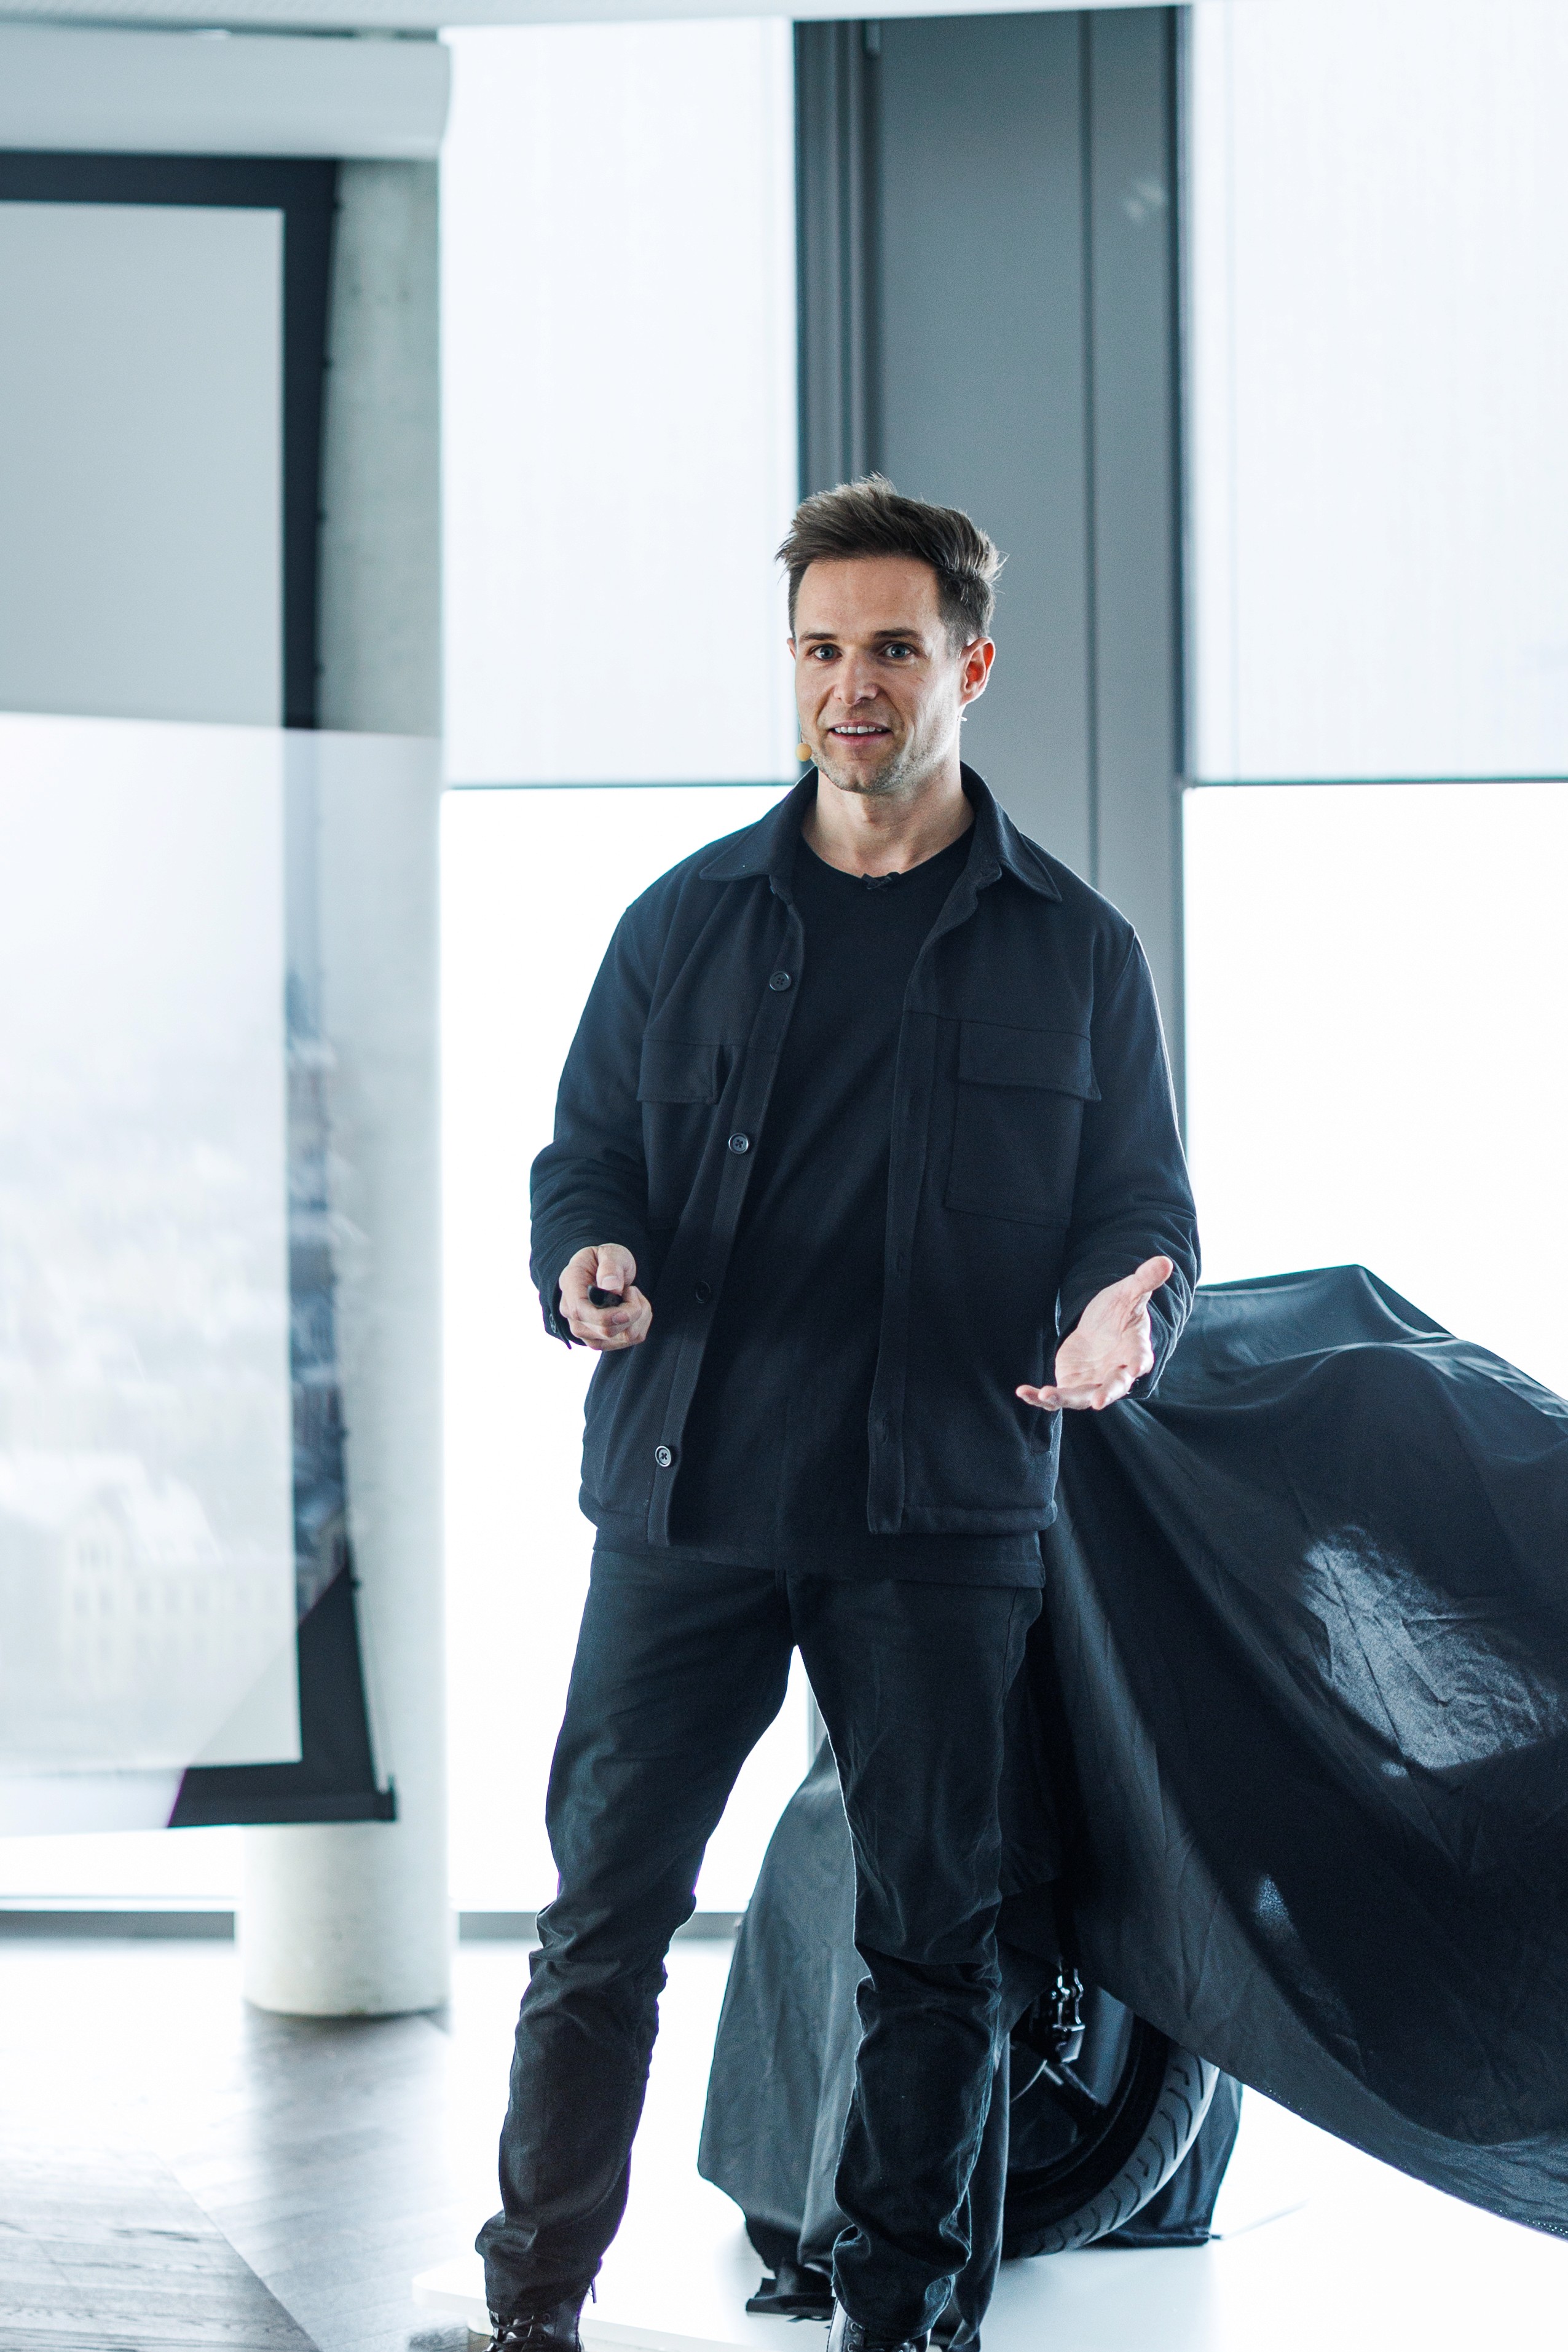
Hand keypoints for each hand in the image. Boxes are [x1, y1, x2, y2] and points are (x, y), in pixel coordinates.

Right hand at [559, 1244, 652, 1350]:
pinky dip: (641, 1323)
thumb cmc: (605, 1261)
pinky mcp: (601, 1341)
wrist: (604, 1272)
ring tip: (633, 1296)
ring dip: (639, 1316)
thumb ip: (610, 1267)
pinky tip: (633, 1308)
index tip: (630, 1297)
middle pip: (606, 1330)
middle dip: (632, 1310)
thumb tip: (611, 1287)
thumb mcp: (609, 1253)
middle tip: (632, 1290)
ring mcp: (585, 1332)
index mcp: (570, 1288)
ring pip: (622, 1337)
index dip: (608, 1315)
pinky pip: (630, 1340)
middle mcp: (572, 1315)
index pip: (581, 1312)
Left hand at [1016, 1255, 1173, 1413]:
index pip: (1140, 1357)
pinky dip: (1041, 1398)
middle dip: (1106, 1394)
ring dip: (1064, 1398)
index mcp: (1135, 1351)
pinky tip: (1023, 1392)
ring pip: (1081, 1397)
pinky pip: (1057, 1397)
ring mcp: (1094, 1383)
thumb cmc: (1119, 1311)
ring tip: (1046, 1395)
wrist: (1100, 1328)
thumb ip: (1144, 1281)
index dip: (1139, 1362)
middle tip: (1099, 1402)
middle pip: (1113, 1387)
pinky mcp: (1072, 1385)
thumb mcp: (1128, 1293)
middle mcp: (1116, 1373)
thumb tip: (1165, 1262)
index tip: (1138, 1368)